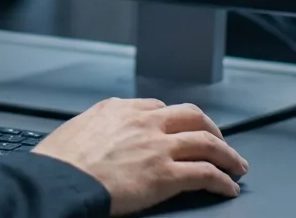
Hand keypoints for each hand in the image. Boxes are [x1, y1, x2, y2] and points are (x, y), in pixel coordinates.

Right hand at [34, 100, 246, 214]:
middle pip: (191, 116)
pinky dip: (222, 180)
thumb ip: (96, 128)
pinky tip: (228, 187)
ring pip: (207, 142)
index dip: (175, 119)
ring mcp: (158, 147)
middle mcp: (143, 122)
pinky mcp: (166, 175)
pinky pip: (205, 174)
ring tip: (236, 165)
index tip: (181, 128)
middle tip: (220, 141)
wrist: (59, 180)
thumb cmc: (59, 162)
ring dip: (227, 154)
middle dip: (211, 128)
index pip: (158, 107)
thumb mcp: (75, 129)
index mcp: (119, 110)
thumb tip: (98, 137)